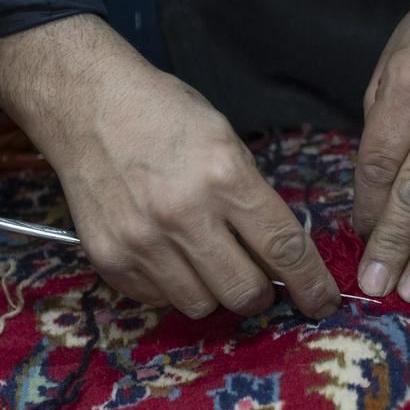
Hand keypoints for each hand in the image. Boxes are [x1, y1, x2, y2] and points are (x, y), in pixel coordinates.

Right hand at [0, 15, 340, 319]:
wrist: (84, 104)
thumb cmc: (163, 117)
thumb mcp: (225, 141)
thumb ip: (253, 199)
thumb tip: (282, 259)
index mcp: (223, 176)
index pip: (284, 249)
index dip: (312, 285)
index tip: (325, 302)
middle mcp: (183, 213)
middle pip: (244, 292)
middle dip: (260, 294)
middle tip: (257, 280)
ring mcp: (142, 240)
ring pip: (202, 305)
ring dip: (214, 292)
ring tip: (205, 260)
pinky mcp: (109, 257)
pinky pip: (158, 299)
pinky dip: (172, 287)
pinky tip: (167, 254)